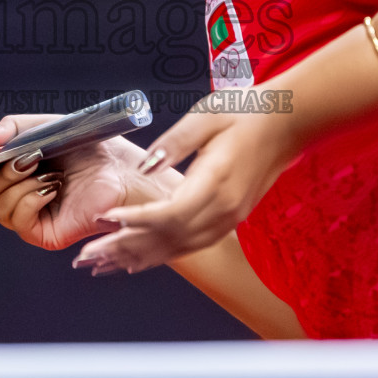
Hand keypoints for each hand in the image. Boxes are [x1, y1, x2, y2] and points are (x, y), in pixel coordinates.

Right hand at [0, 113, 180, 252]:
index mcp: (13, 178)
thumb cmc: (90, 147)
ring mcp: (30, 220)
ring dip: (19, 182)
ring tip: (48, 173)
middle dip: (0, 171)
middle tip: (30, 158)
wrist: (123, 169)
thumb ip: (11, 129)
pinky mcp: (43, 234)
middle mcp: (17, 201)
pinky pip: (16, 218)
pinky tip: (54, 190)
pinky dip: (31, 197)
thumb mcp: (45, 126)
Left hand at [71, 98, 301, 274]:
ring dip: (141, 257)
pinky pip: (192, 245)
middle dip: (126, 248)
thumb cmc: (246, 112)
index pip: (170, 214)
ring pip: (179, 248)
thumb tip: (146, 165)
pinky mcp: (230, 218)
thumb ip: (172, 142)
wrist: (289, 123)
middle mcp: (224, 208)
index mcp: (216, 181)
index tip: (105, 220)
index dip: (136, 221)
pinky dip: (162, 254)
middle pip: (169, 239)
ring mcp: (230, 217)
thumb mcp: (206, 116)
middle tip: (88, 257)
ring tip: (104, 265)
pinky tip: (140, 261)